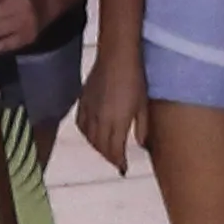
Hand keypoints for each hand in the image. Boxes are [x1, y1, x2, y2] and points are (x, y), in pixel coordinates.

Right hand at [75, 49, 143, 176]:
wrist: (117, 55)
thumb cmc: (135, 77)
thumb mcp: (143, 104)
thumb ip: (142, 127)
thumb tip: (141, 145)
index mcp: (117, 122)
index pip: (114, 151)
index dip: (118, 162)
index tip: (123, 169)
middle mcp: (100, 120)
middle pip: (101, 147)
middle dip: (109, 157)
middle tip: (116, 161)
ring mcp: (89, 110)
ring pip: (89, 138)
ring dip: (97, 148)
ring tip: (106, 150)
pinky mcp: (83, 101)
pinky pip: (81, 124)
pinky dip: (86, 134)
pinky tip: (91, 134)